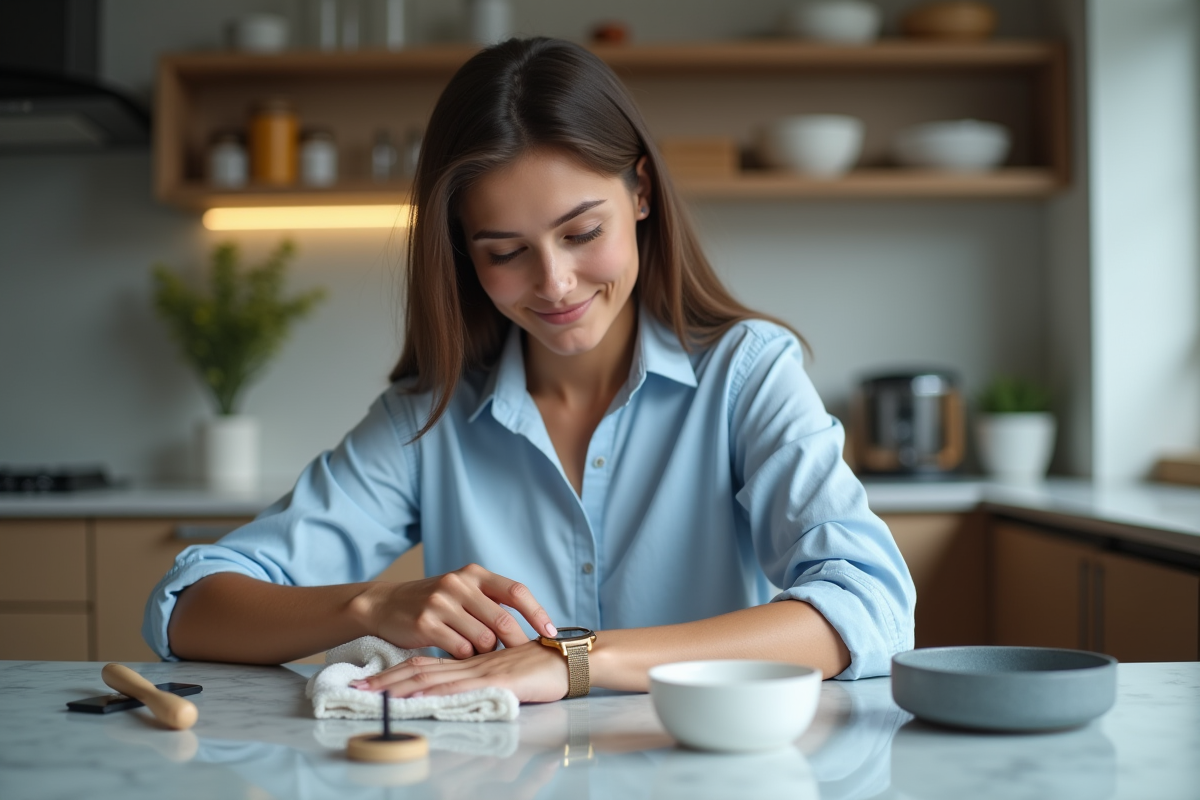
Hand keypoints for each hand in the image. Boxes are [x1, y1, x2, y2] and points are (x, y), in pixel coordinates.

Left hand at [350, 640, 569, 702]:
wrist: (571, 660)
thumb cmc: (545, 669)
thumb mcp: (507, 675)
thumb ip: (485, 680)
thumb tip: (464, 693)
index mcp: (470, 660)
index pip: (426, 665)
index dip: (396, 673)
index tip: (370, 682)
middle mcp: (469, 663)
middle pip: (419, 669)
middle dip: (385, 681)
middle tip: (356, 690)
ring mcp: (480, 670)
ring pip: (431, 678)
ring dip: (398, 687)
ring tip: (371, 696)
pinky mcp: (494, 681)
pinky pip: (457, 686)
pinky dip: (431, 691)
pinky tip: (413, 697)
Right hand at [363, 563, 556, 658]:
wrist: (385, 604)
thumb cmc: (433, 603)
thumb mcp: (461, 591)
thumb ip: (489, 602)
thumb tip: (530, 628)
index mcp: (474, 574)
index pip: (516, 591)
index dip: (537, 613)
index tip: (551, 633)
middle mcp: (459, 584)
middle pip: (502, 620)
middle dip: (517, 643)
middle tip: (524, 659)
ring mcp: (441, 603)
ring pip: (483, 639)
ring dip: (487, 653)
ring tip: (482, 656)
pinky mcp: (425, 624)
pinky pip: (460, 649)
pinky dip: (466, 658)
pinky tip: (460, 657)